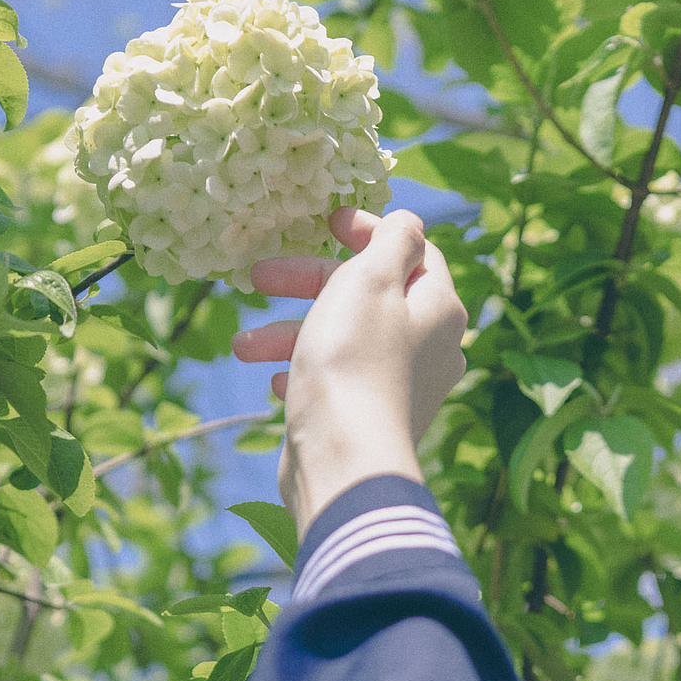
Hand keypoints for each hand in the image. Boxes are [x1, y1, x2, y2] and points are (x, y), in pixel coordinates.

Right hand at [232, 208, 467, 539]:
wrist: (344, 460)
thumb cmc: (353, 360)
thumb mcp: (371, 279)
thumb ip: (393, 240)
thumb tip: (407, 223)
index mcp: (438, 307)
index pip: (412, 250)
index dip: (367, 230)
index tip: (326, 221)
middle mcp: (429, 346)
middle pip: (367, 294)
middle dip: (307, 283)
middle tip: (258, 278)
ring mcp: (402, 386)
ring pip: (343, 340)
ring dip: (289, 334)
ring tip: (242, 347)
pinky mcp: (372, 420)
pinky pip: (338, 381)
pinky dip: (305, 373)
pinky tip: (276, 384)